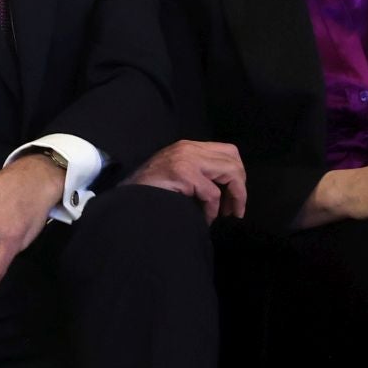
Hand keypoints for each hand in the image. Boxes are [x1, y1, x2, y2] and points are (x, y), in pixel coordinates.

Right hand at [128, 140, 246, 223]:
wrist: (127, 200)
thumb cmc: (151, 192)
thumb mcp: (178, 174)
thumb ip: (199, 173)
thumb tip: (227, 188)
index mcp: (187, 147)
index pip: (228, 151)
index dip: (237, 174)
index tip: (233, 197)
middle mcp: (188, 148)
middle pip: (233, 158)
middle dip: (240, 185)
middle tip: (234, 209)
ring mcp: (186, 159)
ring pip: (230, 171)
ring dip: (235, 196)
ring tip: (228, 214)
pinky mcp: (184, 173)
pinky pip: (213, 194)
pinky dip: (213, 211)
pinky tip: (205, 219)